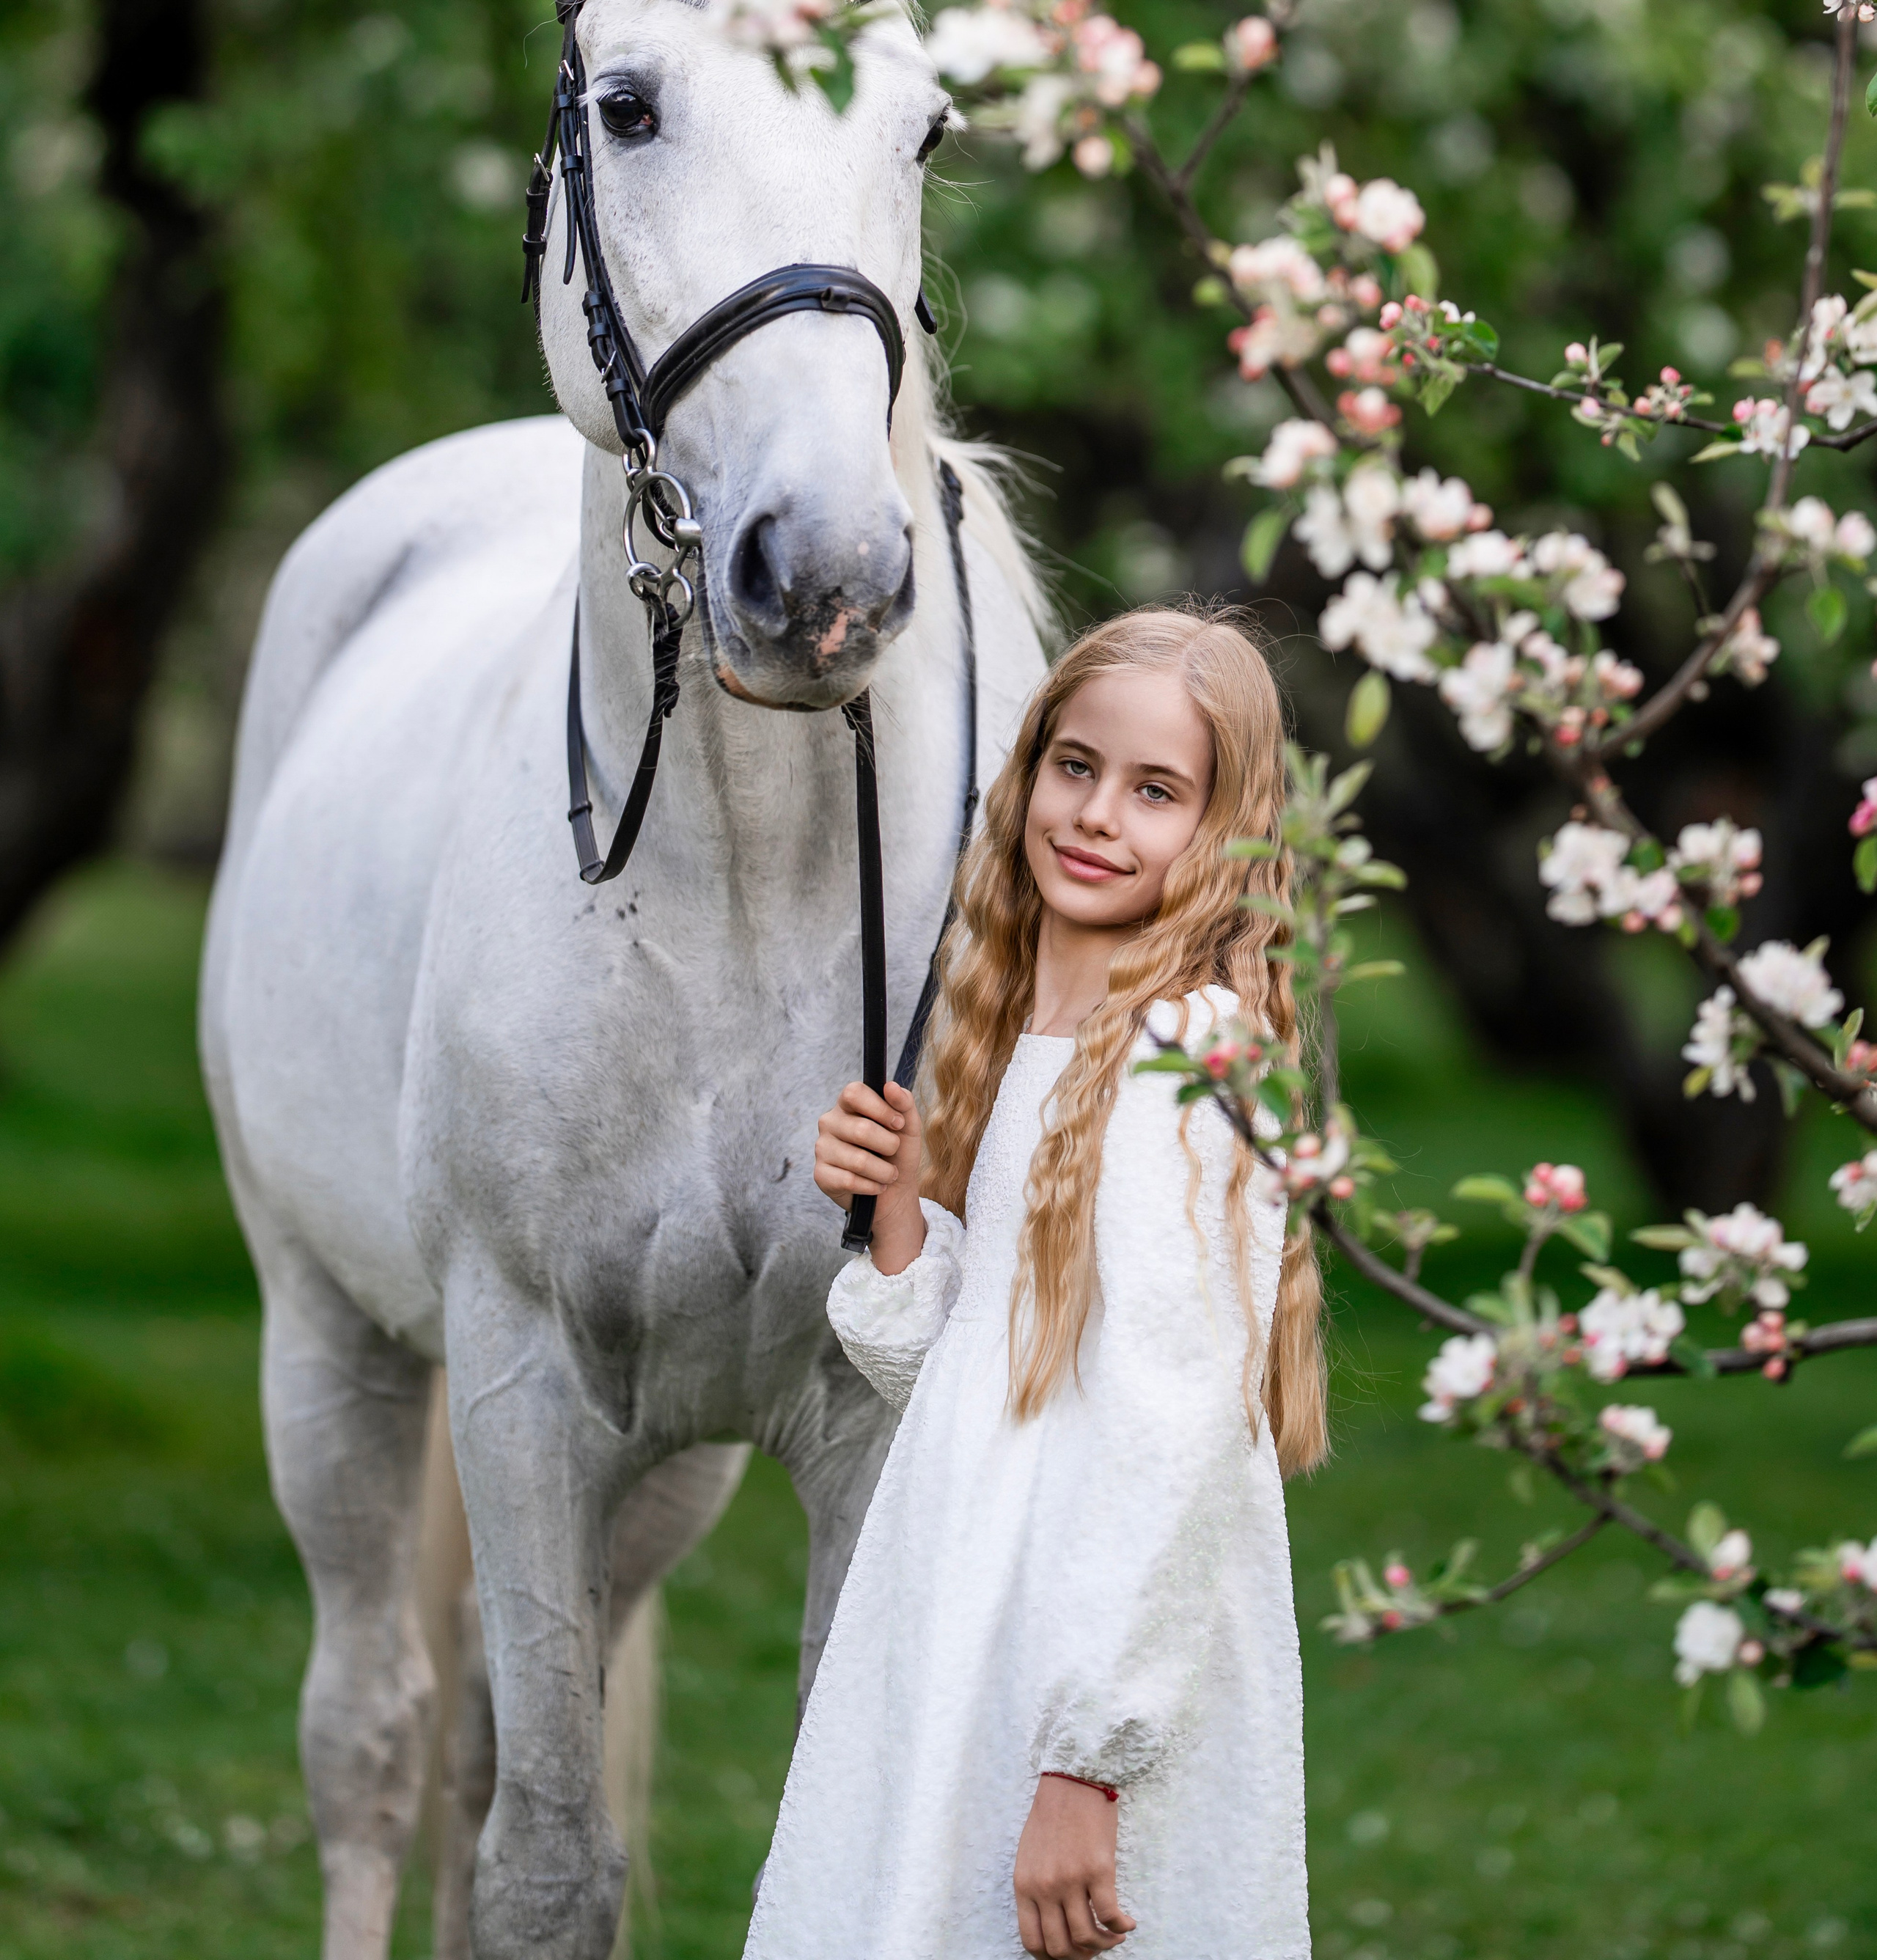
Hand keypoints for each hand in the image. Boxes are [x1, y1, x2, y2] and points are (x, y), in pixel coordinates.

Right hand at [813, 1080, 925, 1274]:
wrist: (894, 1191)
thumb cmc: (898, 1153)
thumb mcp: (909, 1126)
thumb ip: (904, 1103)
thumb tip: (890, 1086)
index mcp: (848, 1104)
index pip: (854, 1092)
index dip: (880, 1108)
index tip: (898, 1123)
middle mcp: (829, 1122)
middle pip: (861, 1129)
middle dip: (889, 1145)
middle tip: (894, 1153)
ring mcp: (822, 1148)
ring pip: (858, 1160)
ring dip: (884, 1171)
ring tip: (888, 1174)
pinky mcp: (820, 1175)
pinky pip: (849, 1180)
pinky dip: (872, 1186)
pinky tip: (875, 1186)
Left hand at [1013, 1776, 1135, 1956]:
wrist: (1072, 1781)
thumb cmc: (1052, 1816)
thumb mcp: (1029, 1856)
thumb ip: (1035, 1890)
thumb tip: (1051, 1924)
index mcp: (1025, 1885)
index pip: (1032, 1941)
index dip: (1051, 1957)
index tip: (1068, 1954)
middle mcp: (1045, 1887)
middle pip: (1060, 1947)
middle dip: (1080, 1956)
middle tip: (1093, 1948)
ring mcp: (1071, 1880)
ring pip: (1087, 1938)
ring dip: (1103, 1944)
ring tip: (1113, 1936)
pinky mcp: (1097, 1870)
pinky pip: (1110, 1916)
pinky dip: (1121, 1927)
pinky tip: (1127, 1924)